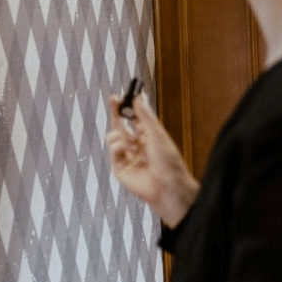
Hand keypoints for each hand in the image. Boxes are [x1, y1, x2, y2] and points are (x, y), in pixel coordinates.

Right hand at [105, 92, 198, 227]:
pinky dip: (117, 146)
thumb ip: (144, 115)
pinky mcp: (119, 167)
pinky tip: (126, 150)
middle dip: (117, 112)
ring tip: (129, 141)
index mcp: (149, 138)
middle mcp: (137, 146)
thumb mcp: (156, 133)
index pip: (135, 119)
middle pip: (122, 125)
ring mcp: (127, 156)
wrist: (166, 186)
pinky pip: (113, 149)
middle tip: (114, 99)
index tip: (125, 95)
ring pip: (114, 136)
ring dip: (119, 133)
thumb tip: (139, 97)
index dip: (129, 108)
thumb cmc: (168, 161)